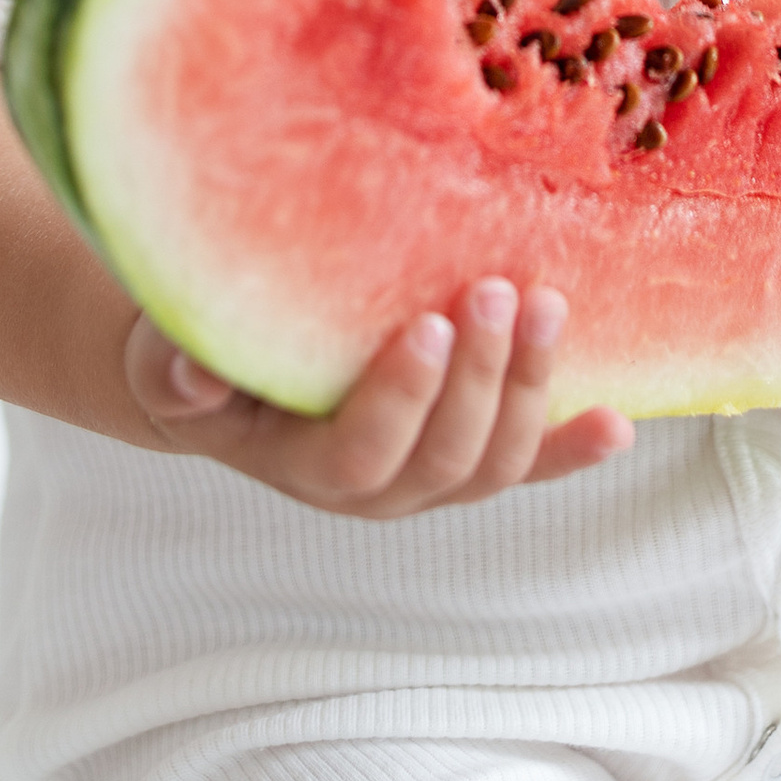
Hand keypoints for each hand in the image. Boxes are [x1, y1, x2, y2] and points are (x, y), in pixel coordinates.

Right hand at [121, 278, 632, 511]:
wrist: (225, 378)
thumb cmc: (194, 354)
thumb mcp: (163, 358)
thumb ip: (173, 373)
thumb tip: (190, 374)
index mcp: (304, 469)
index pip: (362, 451)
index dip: (400, 398)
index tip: (425, 321)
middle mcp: (378, 490)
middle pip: (446, 456)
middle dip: (480, 377)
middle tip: (498, 290)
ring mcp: (431, 478)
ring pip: (497, 459)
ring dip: (533, 389)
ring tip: (551, 304)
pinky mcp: (470, 456)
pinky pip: (529, 463)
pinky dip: (574, 448)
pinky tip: (617, 423)